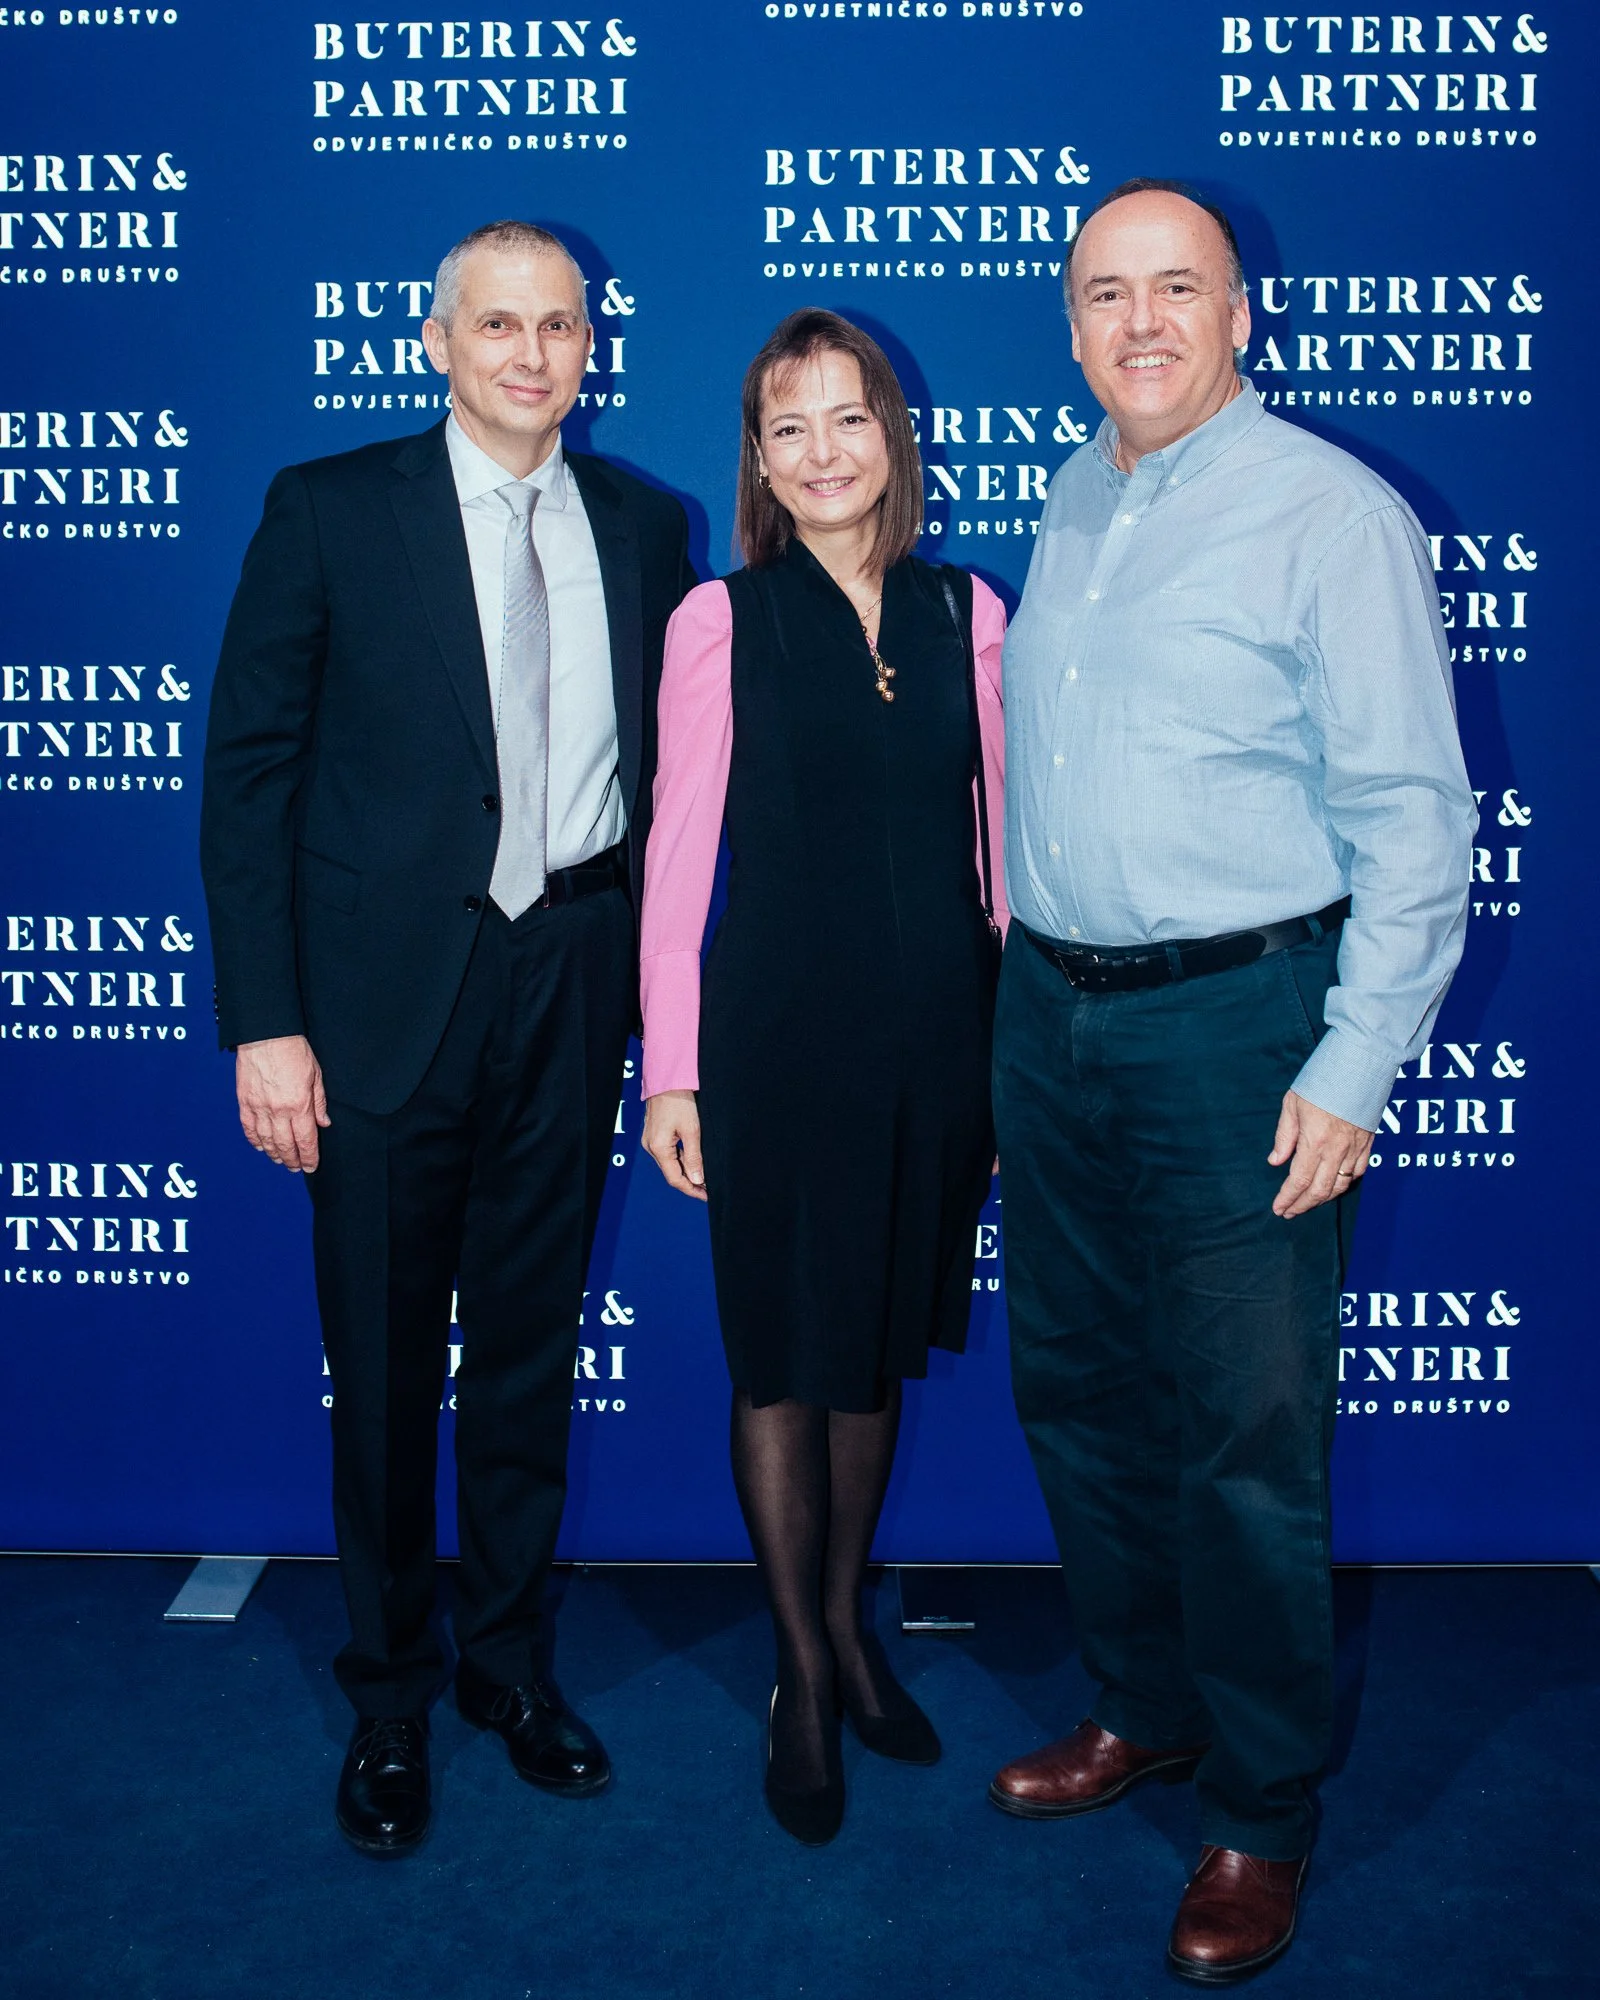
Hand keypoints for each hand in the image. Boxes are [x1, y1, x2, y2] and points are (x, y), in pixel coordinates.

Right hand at [236, 1035, 329, 1173]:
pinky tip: (260, 1146)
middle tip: (296, 1167)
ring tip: (280, 1160)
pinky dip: (254, 1140)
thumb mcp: (316, 1075)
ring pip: (266, 1140)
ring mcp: (259, 1107)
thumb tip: (323, 1123)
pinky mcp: (245, 1101)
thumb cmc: (293, 1050)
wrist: (265, 1035)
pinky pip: (248, 1128)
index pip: (305, 1140)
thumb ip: (319, 1102)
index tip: (310, 1166)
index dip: (308, 1157)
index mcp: (299, 1105)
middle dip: (292, 1160)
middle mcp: (278, 1110)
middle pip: (285, 1145)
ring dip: (274, 1154)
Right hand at [642, 1089, 706, 1201]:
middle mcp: (651, 1147)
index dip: (691, 1190)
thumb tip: (697, 1180)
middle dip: (690, 1182)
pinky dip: (681, 1159)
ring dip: (687, 1170)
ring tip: (704, 1176)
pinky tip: (694, 1160)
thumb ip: (694, 1157)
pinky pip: (668, 1153)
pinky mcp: (654, 1135)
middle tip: (708, 1188)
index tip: (706, 1195)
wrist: (667, 1080)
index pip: (675, 1179)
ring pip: (670, 1163)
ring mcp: (651, 1141)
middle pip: (672, 1173)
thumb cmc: (679, 1101)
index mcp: (658, 1148)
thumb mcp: (692, 1130)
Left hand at [1269, 1089, 1371, 1218]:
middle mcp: (1336, 1151)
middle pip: (1319, 1191)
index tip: (1278, 1209)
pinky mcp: (1368, 1145)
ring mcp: (1355, 1149)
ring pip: (1339, 1186)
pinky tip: (1333, 1187)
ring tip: (1307, 1203)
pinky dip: (1344, 1185)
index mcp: (1314, 1142)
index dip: (1287, 1199)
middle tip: (1289, 1212)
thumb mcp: (1292, 1105)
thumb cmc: (1321, 1082)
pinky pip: (1357, 1174)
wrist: (1359, 1066)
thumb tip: (1275, 1161)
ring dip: (1321, 1199)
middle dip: (1302, 1205)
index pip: (1298, 1181)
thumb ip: (1284, 1136)